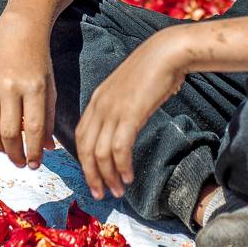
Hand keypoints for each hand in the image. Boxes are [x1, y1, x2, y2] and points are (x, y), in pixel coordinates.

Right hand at [0, 27, 56, 169]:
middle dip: (14, 154)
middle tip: (19, 162)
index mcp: (35, 88)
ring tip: (4, 151)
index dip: (33, 152)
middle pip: (9, 132)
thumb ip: (49, 119)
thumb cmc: (38, 63)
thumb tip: (46, 149)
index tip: (34, 165)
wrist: (19, 32)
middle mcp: (11, 87)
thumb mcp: (50, 88)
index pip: (34, 129)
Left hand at [75, 30, 186, 200]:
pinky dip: (122, 167)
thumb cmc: (153, 70)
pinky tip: (129, 176)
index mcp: (97, 99)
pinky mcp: (129, 115)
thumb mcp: (128, 89)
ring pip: (100, 154)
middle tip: (100, 193)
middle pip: (85, 149)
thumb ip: (119, 107)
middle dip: (91, 175)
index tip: (93, 176)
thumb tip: (123, 128)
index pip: (81, 136)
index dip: (84, 160)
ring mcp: (113, 110)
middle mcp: (99, 106)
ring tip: (117, 190)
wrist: (167, 53)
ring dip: (108, 176)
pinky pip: (119, 149)